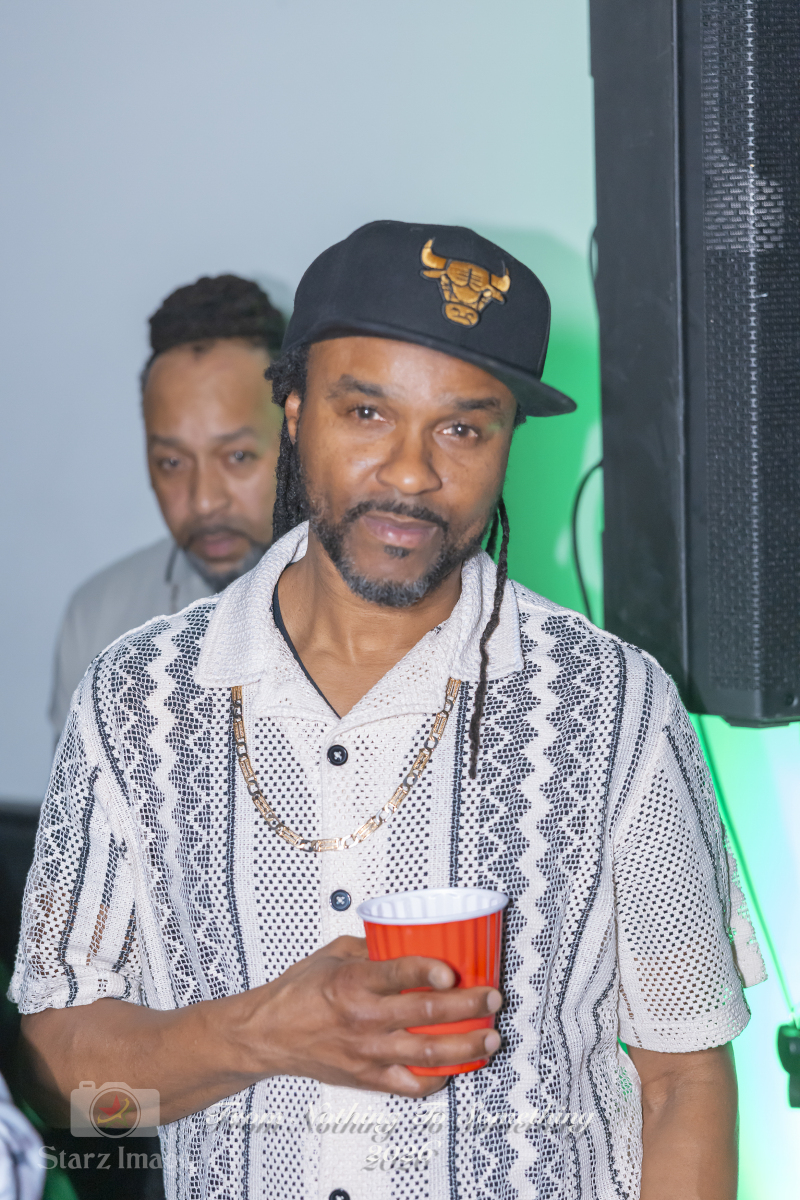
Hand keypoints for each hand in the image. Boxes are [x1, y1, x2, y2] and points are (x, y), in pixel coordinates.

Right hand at [238, 936, 502, 1096]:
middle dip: (468, 1006)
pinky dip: (439, 1078)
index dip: (429, 971)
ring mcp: (367, 1052)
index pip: (398, 974)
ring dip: (466, 1045)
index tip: (453, 969)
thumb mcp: (333, 954)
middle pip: (426, 1014)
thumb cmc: (297, 993)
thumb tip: (406, 940)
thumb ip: (372, 948)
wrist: (268, 1035)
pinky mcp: (368, 1077)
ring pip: (428, 1053)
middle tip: (491, 998)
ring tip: (490, 1037)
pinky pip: (411, 1084)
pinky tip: (457, 1066)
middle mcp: (363, 1019)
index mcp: (352, 983)